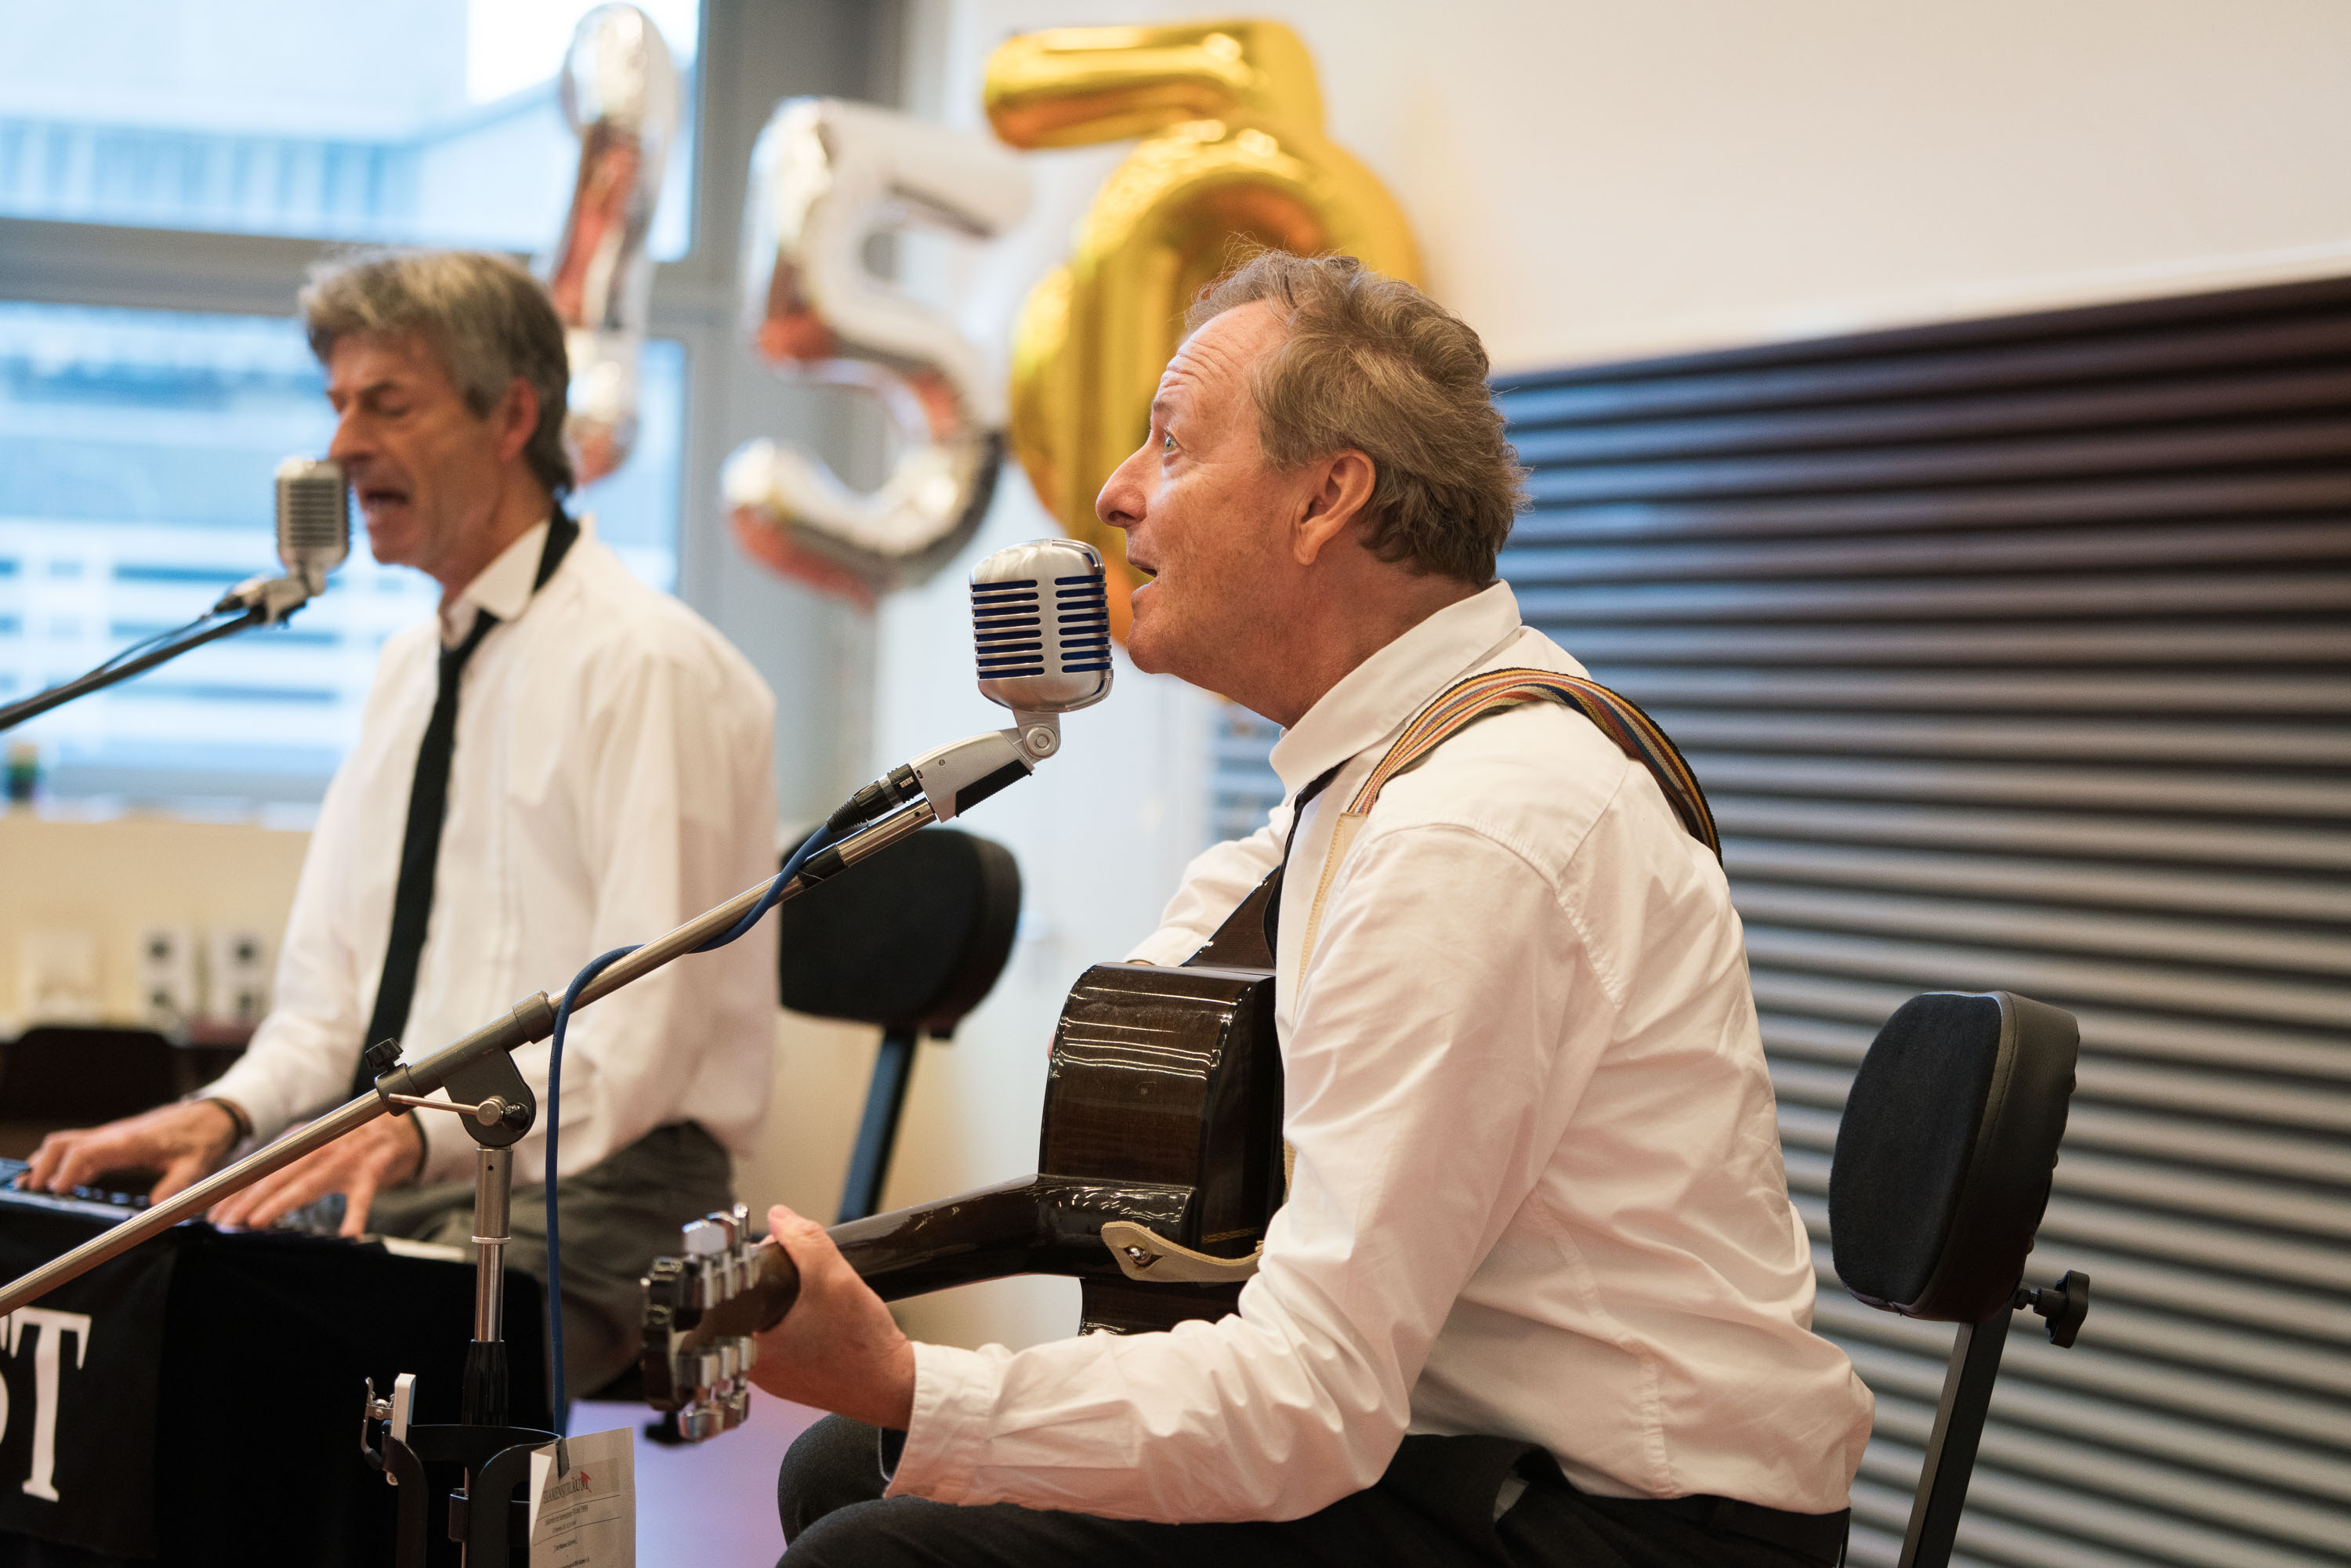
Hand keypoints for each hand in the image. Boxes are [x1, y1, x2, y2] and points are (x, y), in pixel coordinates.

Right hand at [24, 1100, 241, 1202]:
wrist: (211, 1115)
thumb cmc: (202, 1139)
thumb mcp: (196, 1165)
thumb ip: (176, 1185)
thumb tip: (156, 1207)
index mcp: (130, 1141)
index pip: (87, 1151)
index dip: (67, 1170)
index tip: (56, 1191)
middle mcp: (114, 1135)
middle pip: (65, 1144)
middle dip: (44, 1165)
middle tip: (31, 1191)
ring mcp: (111, 1135)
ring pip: (67, 1142)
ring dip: (47, 1161)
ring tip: (32, 1187)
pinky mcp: (113, 1139)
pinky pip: (78, 1146)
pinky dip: (60, 1160)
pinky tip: (55, 1180)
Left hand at [205, 1114, 423, 1237]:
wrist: (397, 1128)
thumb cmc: (349, 1145)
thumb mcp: (313, 1148)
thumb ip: (286, 1166)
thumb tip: (247, 1196)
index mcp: (301, 1141)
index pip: (261, 1168)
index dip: (236, 1191)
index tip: (215, 1214)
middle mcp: (319, 1146)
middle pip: (276, 1175)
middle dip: (247, 1200)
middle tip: (226, 1224)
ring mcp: (346, 1158)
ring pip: (308, 1182)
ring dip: (281, 1202)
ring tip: (259, 1222)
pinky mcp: (372, 1171)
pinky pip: (362, 1197)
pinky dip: (355, 1216)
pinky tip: (348, 1235)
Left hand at [747, 1204, 915, 1428]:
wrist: (893, 1386)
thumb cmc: (864, 1347)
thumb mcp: (834, 1278)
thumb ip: (805, 1239)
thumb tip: (780, 1216)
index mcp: (750, 1350)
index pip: (739, 1287)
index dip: (763, 1260)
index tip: (786, 1255)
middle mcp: (755, 1368)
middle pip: (754, 1302)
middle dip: (781, 1280)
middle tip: (810, 1277)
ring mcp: (774, 1377)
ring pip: (772, 1318)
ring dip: (793, 1300)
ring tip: (821, 1300)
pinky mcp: (792, 1378)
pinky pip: (787, 1338)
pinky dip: (803, 1322)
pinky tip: (826, 1320)